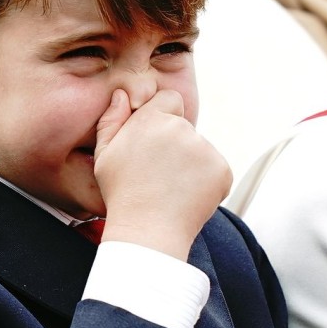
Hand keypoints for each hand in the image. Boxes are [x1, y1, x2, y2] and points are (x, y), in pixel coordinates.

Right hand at [93, 88, 230, 259]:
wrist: (148, 232)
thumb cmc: (122, 195)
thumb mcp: (103, 156)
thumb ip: (111, 119)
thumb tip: (122, 95)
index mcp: (152, 120)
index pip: (170, 99)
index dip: (163, 117)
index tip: (155, 140)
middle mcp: (181, 128)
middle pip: (184, 127)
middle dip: (175, 145)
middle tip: (158, 174)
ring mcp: (205, 149)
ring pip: (200, 149)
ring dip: (191, 165)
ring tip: (171, 190)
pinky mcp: (222, 169)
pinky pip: (216, 169)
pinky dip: (207, 182)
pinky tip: (187, 197)